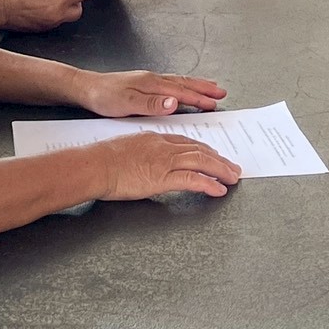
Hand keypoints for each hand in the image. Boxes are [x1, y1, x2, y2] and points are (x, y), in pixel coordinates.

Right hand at [0, 0, 98, 32]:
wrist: (0, 6)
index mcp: (60, 1)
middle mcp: (58, 16)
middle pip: (78, 10)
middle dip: (77, 0)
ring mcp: (50, 24)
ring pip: (66, 17)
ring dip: (65, 8)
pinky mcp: (42, 28)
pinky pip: (55, 21)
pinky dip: (54, 14)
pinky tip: (44, 5)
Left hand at [77, 69, 226, 117]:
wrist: (86, 89)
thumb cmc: (103, 98)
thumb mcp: (127, 104)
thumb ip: (152, 104)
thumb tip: (175, 102)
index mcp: (151, 84)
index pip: (181, 92)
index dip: (199, 98)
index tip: (215, 103)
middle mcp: (152, 79)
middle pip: (184, 83)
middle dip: (204, 88)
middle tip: (221, 92)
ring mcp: (148, 80)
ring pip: (178, 81)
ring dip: (195, 85)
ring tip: (209, 88)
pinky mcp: (142, 84)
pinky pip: (170, 83)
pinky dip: (182, 86)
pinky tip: (181, 90)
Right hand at [93, 132, 241, 200]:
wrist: (95, 165)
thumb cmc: (102, 160)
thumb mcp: (126, 149)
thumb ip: (140, 153)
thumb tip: (144, 161)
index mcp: (154, 138)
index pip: (186, 141)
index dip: (203, 149)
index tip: (214, 154)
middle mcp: (163, 146)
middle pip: (199, 149)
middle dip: (218, 158)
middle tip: (231, 167)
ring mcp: (164, 161)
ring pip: (201, 161)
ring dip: (220, 169)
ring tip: (232, 177)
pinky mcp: (163, 177)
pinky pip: (193, 179)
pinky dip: (209, 184)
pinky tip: (219, 189)